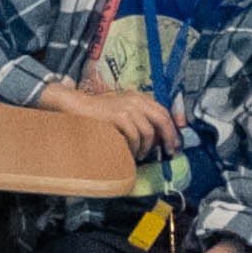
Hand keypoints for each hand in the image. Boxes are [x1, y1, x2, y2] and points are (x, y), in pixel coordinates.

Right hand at [34, 79, 176, 152]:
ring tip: (141, 154)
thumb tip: (155, 136)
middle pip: (162, 119)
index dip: (172, 128)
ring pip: (148, 131)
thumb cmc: (98, 113)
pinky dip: (134, 147)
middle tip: (169, 151)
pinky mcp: (118, 116)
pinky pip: (134, 135)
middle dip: (168, 137)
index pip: (163, 111)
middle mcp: (136, 100)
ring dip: (146, 147)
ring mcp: (127, 107)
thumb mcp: (121, 110)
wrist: (77, 106)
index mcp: (139, 97)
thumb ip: (138, 117)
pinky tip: (131, 152)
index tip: (174, 142)